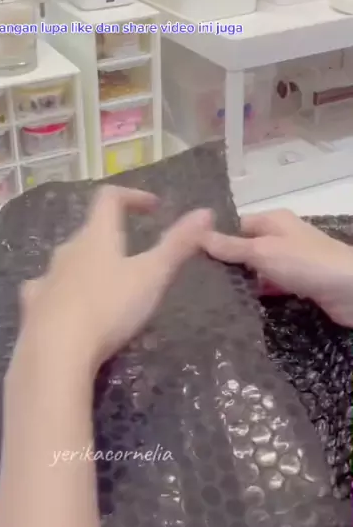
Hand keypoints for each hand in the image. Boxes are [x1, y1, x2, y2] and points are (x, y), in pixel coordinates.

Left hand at [18, 187, 211, 374]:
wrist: (55, 351)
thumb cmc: (109, 308)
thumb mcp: (152, 276)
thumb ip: (178, 245)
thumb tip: (206, 212)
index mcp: (96, 236)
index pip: (109, 198)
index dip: (132, 196)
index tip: (153, 207)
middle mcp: (67, 249)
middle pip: (89, 231)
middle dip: (111, 236)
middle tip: (133, 253)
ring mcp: (47, 277)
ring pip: (68, 261)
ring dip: (88, 264)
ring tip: (107, 284)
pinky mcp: (33, 306)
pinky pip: (47, 289)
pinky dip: (61, 292)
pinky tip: (67, 307)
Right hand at [201, 209, 352, 327]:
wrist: (350, 290)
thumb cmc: (304, 263)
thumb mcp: (261, 251)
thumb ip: (230, 246)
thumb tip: (197, 234)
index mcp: (272, 220)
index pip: (235, 225)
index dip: (214, 239)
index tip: (189, 257)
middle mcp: (281, 236)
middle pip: (245, 247)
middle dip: (225, 263)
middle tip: (196, 280)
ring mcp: (291, 261)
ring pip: (258, 269)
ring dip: (241, 280)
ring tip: (209, 295)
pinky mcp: (299, 283)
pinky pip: (272, 285)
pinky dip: (258, 293)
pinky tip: (238, 305)